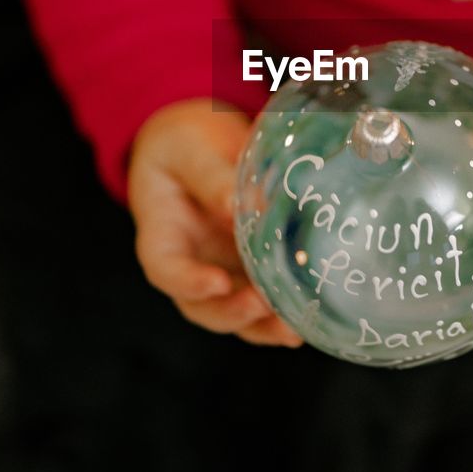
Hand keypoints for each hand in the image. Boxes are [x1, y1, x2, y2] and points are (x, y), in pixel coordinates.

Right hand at [129, 99, 301, 346]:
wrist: (198, 143)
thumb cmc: (185, 144)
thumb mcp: (192, 150)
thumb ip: (215, 178)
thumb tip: (245, 207)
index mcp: (162, 235)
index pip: (165, 269)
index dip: (188, 283)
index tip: (218, 283)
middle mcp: (190, 264)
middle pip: (201, 306)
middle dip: (233, 313)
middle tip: (264, 304)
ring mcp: (220, 271)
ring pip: (235, 315)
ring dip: (263, 327)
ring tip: (293, 327)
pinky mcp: (250, 270)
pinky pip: (263, 302)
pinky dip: (283, 314)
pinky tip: (310, 316)